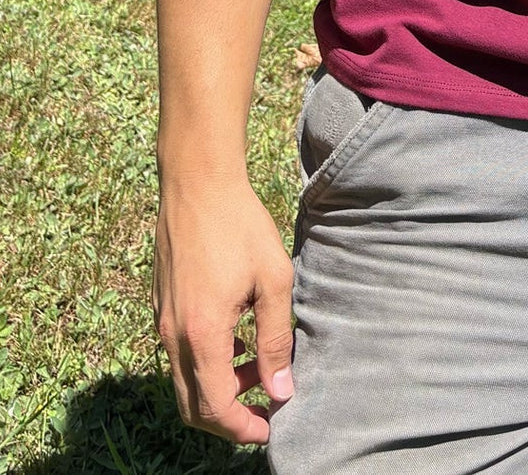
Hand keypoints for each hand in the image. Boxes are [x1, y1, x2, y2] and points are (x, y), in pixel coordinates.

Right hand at [152, 177, 295, 443]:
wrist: (196, 182)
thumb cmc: (239, 224)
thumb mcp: (274, 279)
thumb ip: (276, 339)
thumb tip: (282, 390)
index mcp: (202, 333)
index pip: (215, 407)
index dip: (242, 429)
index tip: (270, 429)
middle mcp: (174, 335)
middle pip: (193, 406)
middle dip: (228, 419)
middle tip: (264, 411)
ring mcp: (162, 321)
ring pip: (183, 382)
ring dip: (217, 390)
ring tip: (257, 369)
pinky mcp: (161, 307)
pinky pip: (178, 355)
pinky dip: (205, 365)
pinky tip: (237, 341)